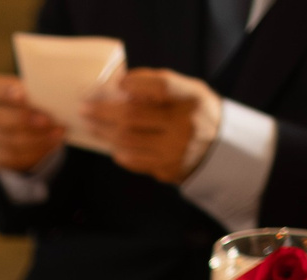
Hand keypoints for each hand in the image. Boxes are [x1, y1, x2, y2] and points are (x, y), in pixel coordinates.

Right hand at [0, 73, 66, 173]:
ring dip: (35, 138)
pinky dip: (34, 151)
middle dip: (23, 119)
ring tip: (57, 133)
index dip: (6, 93)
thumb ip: (33, 92)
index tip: (23, 94)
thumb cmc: (20, 99)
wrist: (7, 121)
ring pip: (7, 141)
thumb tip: (57, 97)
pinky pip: (13, 157)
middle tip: (47, 120)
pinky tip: (50, 143)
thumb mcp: (23, 89)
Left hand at [82, 68, 219, 184]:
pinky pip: (134, 161)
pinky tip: (111, 144)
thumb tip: (121, 82)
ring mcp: (175, 151)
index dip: (136, 82)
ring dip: (104, 132)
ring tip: (91, 125)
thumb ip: (158, 85)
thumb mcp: (189, 91)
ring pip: (127, 141)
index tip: (117, 82)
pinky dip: (119, 151)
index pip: (161, 86)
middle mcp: (185, 126)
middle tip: (84, 108)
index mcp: (192, 99)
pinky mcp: (168, 170)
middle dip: (102, 111)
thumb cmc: (195, 113)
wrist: (222, 149)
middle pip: (132, 116)